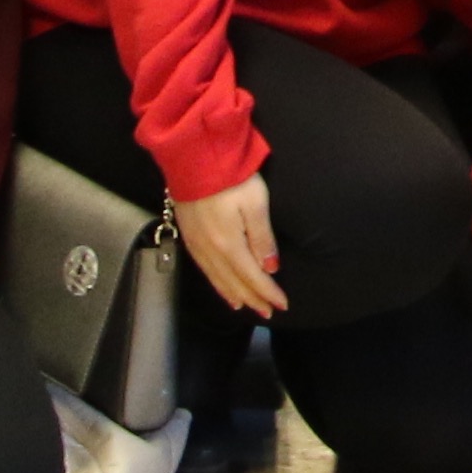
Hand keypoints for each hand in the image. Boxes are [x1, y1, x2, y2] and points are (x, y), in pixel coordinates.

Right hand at [173, 174, 286, 321]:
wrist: (194, 159)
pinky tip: (222, 286)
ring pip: (218, 279)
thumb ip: (262, 238)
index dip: (268, 293)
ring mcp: (197, 245)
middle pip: (234, 283)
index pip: (252, 277)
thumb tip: (270, 268)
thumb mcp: (255, 204)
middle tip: (268, 313)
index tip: (283, 305)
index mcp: (229, 245)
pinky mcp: (188, 237)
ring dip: (234, 295)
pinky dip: (217, 284)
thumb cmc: (231, 178)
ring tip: (247, 306)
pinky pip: (205, 270)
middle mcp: (210, 251)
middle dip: (253, 299)